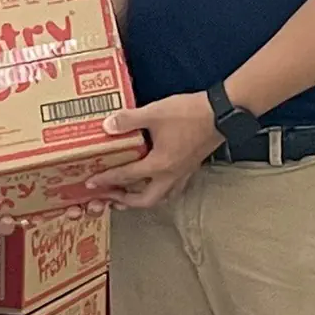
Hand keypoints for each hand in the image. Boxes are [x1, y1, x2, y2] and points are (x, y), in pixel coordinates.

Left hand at [86, 94, 220, 209]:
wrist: (222, 113)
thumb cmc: (189, 114)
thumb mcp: (154, 113)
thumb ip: (129, 120)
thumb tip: (107, 126)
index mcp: (160, 165)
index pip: (127, 177)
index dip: (107, 180)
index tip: (91, 184)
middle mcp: (172, 175)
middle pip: (146, 200)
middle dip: (126, 201)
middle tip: (111, 196)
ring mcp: (184, 173)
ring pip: (162, 196)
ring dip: (144, 198)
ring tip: (130, 193)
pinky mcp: (192, 167)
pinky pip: (173, 187)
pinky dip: (161, 189)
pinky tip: (156, 180)